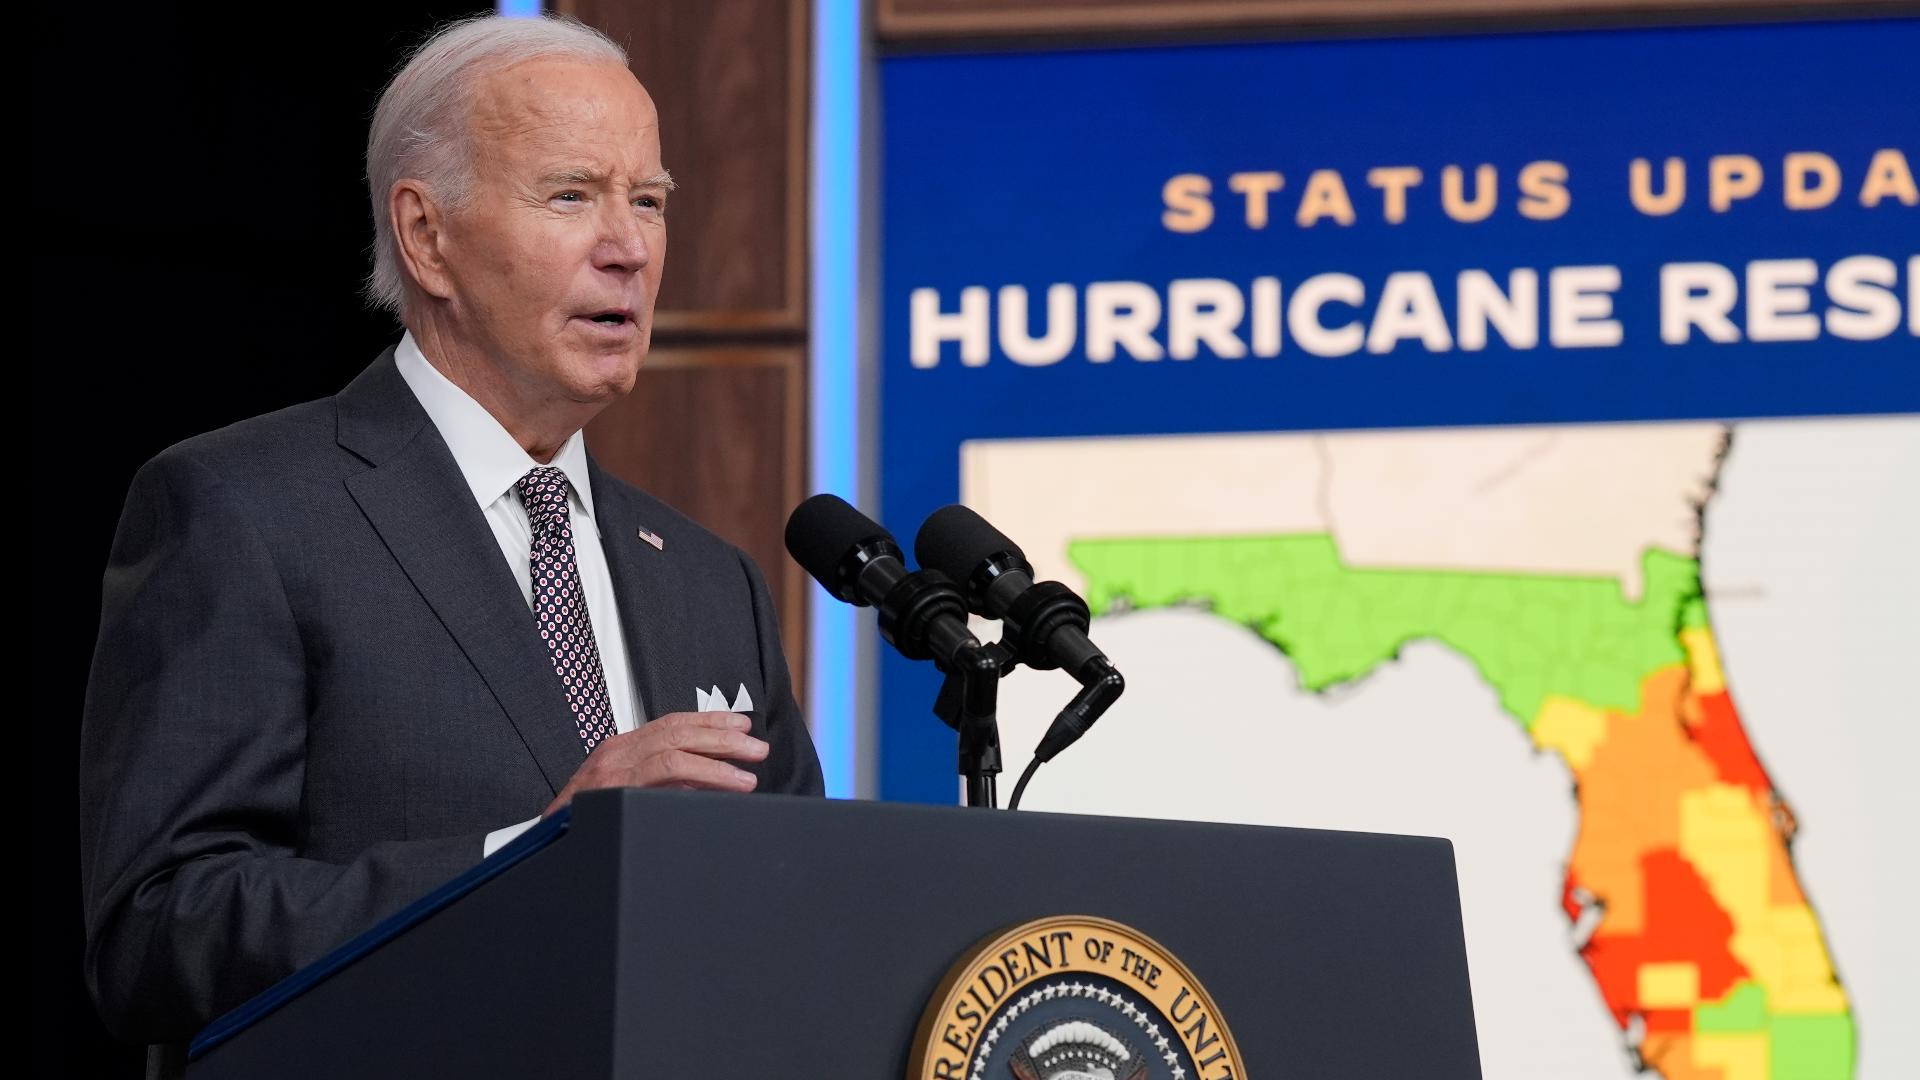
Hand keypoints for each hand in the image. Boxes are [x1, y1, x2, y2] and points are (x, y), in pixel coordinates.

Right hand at [542, 711, 767, 815]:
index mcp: (622, 748)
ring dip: (715, 766)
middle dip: (722, 740)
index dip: (710, 721)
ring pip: (672, 757)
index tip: (741, 725)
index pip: (672, 723)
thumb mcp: (625, 791)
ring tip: (746, 777)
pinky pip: (656, 783)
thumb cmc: (583, 820)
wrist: (537, 844)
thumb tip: (710, 782)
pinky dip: (690, 785)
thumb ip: (663, 782)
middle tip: (756, 749)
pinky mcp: (609, 797)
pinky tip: (714, 794)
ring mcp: (610, 775)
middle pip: (678, 734)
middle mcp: (616, 754)